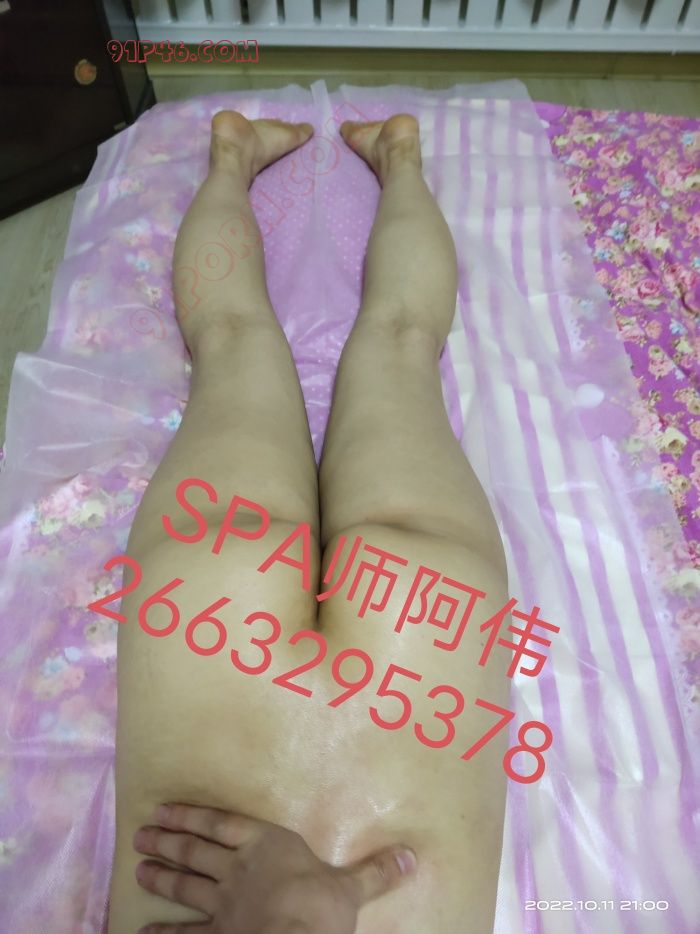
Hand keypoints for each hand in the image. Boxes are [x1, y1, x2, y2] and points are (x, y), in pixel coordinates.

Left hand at [134, 803, 417, 933]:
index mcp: (265, 845)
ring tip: (138, 866)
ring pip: (184, 885)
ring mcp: (222, 905)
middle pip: (195, 852)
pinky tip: (143, 930)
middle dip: (167, 842)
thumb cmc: (320, 907)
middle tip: (140, 834)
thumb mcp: (351, 888)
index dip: (192, 817)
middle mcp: (236, 870)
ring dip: (160, 875)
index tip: (164, 810)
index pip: (221, 825)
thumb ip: (375, 872)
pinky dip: (164, 932)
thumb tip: (411, 856)